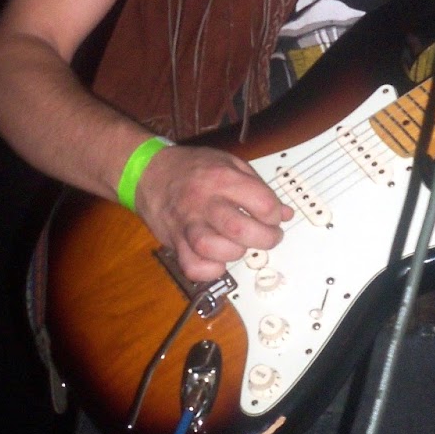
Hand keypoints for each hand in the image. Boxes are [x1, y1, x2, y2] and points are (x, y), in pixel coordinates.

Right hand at [133, 144, 293, 283]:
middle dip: (264, 238)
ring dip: (235, 252)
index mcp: (222, 178)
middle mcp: (204, 202)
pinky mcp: (175, 242)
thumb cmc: (192, 168)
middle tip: (268, 236)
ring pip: (213, 249)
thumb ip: (258, 188)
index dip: (275, 214)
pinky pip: (193, 267)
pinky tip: (218, 259)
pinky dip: (210, 270)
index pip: (262, 203)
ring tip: (240, 245)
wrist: (149, 172)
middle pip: (239, 229)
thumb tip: (285, 214)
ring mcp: (188, 224)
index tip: (273, 217)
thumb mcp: (229, 163)